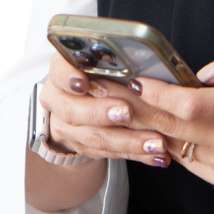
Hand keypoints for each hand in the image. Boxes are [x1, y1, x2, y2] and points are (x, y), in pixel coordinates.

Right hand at [39, 49, 180, 167]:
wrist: (81, 98)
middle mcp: (58, 99)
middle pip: (73, 110)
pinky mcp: (81, 146)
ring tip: (155, 143)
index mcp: (61, 70)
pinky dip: (135, 154)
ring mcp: (66, 126)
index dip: (69, 78)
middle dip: (102, 113)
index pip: (58, 71)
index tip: (84, 83)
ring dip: (128, 141)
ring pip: (94, 137)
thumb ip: (113, 59)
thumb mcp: (102, 57)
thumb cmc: (99, 69)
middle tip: (129, 112)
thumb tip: (139, 60)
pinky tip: (156, 156)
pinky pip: (108, 153)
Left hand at [118, 45, 213, 203]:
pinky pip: (186, 159)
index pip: (192, 105)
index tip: (136, 79)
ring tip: (118, 107)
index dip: (158, 93)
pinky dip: (167, 142)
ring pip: (174, 145)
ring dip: (144, 127)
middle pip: (173, 127)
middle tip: (108, 91)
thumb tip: (200, 74)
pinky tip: (148, 127)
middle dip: (137, 108)